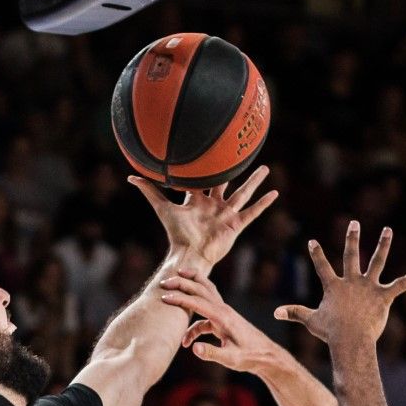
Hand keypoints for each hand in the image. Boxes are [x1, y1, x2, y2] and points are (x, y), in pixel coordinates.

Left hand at [130, 167, 277, 266]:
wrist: (189, 253)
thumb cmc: (176, 233)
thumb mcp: (162, 207)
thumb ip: (149, 191)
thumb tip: (131, 176)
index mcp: (199, 201)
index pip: (204, 181)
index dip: (208, 168)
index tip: (214, 152)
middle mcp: (214, 206)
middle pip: (227, 184)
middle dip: (235, 171)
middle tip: (243, 155)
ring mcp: (226, 215)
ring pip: (243, 193)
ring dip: (254, 181)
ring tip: (265, 169)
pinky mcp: (236, 225)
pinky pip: (252, 212)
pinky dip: (263, 204)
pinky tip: (274, 194)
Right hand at [161, 272, 283, 375]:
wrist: (266, 356)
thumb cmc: (251, 357)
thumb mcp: (231, 359)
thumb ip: (212, 354)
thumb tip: (194, 349)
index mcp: (223, 317)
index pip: (198, 302)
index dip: (180, 299)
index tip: (164, 297)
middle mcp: (223, 310)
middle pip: (200, 289)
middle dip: (182, 284)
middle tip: (163, 283)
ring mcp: (223, 314)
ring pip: (204, 293)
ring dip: (189, 288)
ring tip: (172, 285)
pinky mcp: (223, 321)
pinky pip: (204, 316)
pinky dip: (193, 325)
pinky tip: (186, 342)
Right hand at [275, 222, 405, 350]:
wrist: (350, 339)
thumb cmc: (330, 332)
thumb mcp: (310, 320)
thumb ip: (294, 312)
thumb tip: (275, 312)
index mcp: (334, 286)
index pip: (322, 266)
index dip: (316, 254)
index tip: (312, 241)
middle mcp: (352, 281)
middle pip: (351, 255)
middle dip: (351, 238)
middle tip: (353, 223)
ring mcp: (369, 287)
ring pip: (377, 261)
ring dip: (383, 244)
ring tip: (388, 230)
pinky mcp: (384, 296)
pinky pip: (401, 284)